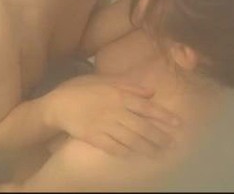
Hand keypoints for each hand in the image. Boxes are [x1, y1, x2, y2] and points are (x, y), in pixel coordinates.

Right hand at [45, 75, 180, 156]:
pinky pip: (114, 147)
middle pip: (142, 126)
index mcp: (118, 94)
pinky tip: (133, 155)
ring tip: (158, 153)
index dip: (163, 116)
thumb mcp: (102, 79)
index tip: (177, 124)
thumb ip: (127, 84)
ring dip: (146, 147)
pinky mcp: (94, 137)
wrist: (56, 104)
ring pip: (131, 138)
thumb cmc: (79, 89)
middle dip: (159, 136)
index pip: (146, 107)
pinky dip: (125, 152)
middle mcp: (114, 110)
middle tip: (171, 143)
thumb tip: (150, 91)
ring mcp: (104, 125)